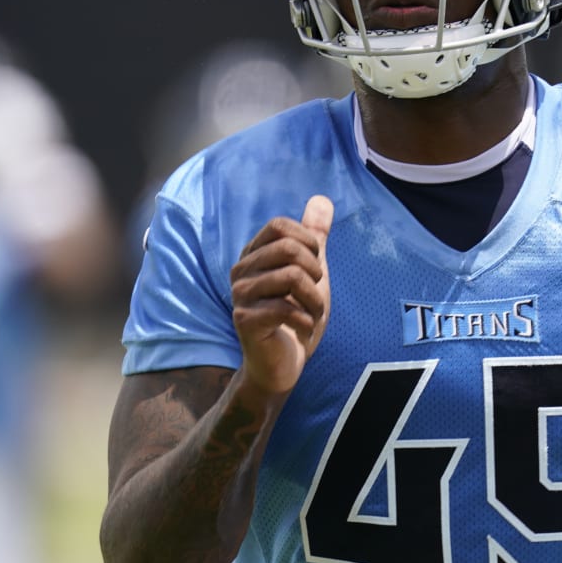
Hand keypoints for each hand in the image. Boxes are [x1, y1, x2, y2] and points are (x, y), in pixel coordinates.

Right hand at [230, 196, 332, 395]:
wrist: (284, 364)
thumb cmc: (296, 316)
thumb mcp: (311, 272)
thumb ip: (314, 236)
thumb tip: (322, 198)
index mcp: (253, 255)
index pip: (279, 226)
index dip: (307, 242)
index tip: (314, 269)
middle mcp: (241, 271)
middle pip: (288, 248)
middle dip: (315, 273)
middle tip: (314, 296)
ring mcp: (240, 295)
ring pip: (292, 276)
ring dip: (315, 301)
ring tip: (311, 316)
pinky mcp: (244, 320)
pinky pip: (286, 307)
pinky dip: (306, 321)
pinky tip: (302, 330)